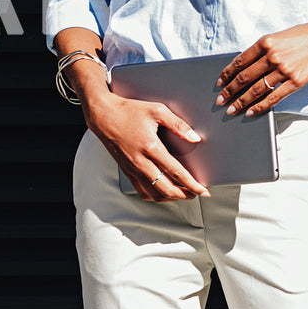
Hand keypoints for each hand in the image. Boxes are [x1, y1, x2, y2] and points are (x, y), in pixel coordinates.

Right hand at [83, 91, 210, 201]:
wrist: (103, 115)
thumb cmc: (129, 110)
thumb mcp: (158, 111)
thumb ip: (179, 125)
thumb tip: (195, 137)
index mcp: (150, 147)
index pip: (176, 172)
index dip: (192, 184)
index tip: (203, 190)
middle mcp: (140, 162)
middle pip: (166, 189)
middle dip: (185, 195)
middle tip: (197, 194)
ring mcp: (132, 169)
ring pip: (153, 194)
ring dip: (171, 198)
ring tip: (183, 194)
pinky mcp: (126, 171)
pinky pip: (141, 191)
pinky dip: (155, 195)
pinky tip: (163, 192)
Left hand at [215, 17, 307, 116]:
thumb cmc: (303, 36)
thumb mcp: (278, 37)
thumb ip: (262, 51)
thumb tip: (245, 68)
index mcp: (265, 42)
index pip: (239, 62)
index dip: (226, 74)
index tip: (219, 82)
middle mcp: (273, 56)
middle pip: (244, 78)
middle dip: (229, 91)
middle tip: (220, 100)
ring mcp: (284, 70)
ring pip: (256, 90)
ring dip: (241, 102)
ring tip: (231, 109)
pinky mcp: (295, 81)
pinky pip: (273, 97)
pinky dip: (260, 106)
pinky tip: (250, 111)